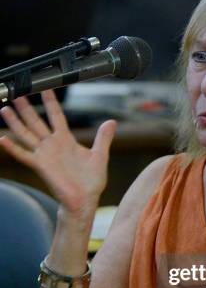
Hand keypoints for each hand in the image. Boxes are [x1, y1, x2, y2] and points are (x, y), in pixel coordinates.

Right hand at [0, 90, 116, 215]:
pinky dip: (13, 148)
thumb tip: (111, 122)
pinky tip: (3, 139)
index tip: (46, 88)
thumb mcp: (100, 155)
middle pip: (36, 121)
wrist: (85, 199)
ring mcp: (45, 155)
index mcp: (66, 140)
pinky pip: (24, 155)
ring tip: (5, 109)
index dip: (51, 102)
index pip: (56, 116)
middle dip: (27, 108)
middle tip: (18, 93)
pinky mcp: (41, 166)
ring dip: (15, 122)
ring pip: (27, 134)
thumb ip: (103, 138)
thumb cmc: (91, 181)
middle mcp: (53, 145)